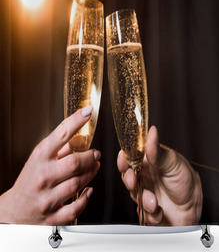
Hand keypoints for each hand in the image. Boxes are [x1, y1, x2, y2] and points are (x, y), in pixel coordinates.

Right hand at [0, 105, 99, 224]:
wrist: (14, 209)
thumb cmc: (31, 179)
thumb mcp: (40, 158)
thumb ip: (59, 147)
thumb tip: (81, 134)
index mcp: (40, 157)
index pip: (60, 135)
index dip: (76, 121)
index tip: (89, 111)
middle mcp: (43, 176)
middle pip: (74, 163)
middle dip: (90, 156)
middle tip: (96, 153)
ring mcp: (46, 197)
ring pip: (77, 183)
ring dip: (91, 173)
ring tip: (94, 167)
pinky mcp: (51, 215)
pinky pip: (74, 209)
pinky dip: (85, 198)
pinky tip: (89, 190)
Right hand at [117, 126, 202, 225]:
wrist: (194, 206)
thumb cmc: (186, 180)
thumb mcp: (173, 162)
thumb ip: (157, 150)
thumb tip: (152, 131)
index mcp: (149, 161)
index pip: (131, 156)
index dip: (124, 157)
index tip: (123, 158)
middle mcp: (145, 176)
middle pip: (127, 175)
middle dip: (129, 179)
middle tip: (134, 181)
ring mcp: (145, 192)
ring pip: (134, 195)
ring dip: (144, 198)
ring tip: (154, 201)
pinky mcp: (148, 209)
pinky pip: (142, 212)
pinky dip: (151, 213)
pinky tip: (160, 211)